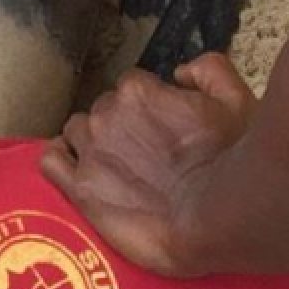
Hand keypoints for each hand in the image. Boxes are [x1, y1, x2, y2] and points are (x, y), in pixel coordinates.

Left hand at [41, 53, 258, 275]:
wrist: (217, 218)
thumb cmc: (232, 159)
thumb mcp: (237, 101)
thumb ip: (209, 70)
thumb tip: (181, 71)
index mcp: (138, 90)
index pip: (132, 87)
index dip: (151, 107)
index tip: (166, 129)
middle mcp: (106, 114)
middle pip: (104, 109)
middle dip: (123, 126)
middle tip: (149, 154)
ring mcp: (90, 151)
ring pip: (76, 130)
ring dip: (92, 141)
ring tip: (118, 166)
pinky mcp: (80, 189)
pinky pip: (51, 161)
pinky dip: (59, 159)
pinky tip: (75, 168)